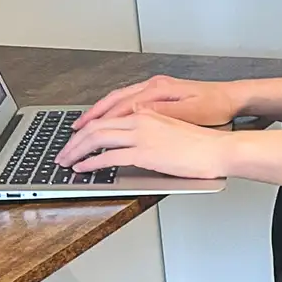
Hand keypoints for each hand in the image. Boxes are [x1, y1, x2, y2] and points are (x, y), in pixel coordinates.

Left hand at [55, 111, 232, 178]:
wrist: (219, 149)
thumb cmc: (201, 145)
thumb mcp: (170, 130)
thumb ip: (149, 130)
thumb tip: (132, 143)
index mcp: (144, 112)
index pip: (106, 118)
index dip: (85, 130)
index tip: (74, 140)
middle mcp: (139, 119)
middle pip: (95, 127)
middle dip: (73, 142)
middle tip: (62, 154)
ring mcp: (141, 135)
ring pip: (97, 139)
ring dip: (76, 152)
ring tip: (66, 162)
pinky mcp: (145, 153)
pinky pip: (109, 157)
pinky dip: (91, 163)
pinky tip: (83, 169)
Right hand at [73, 75, 243, 128]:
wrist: (231, 98)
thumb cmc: (215, 106)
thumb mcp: (191, 112)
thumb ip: (162, 112)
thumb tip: (136, 111)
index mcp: (157, 91)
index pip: (119, 107)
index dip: (99, 123)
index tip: (83, 137)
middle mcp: (151, 87)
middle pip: (111, 103)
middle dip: (89, 120)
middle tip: (72, 136)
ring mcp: (152, 90)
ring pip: (116, 100)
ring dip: (97, 115)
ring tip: (80, 129)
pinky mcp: (157, 95)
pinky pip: (126, 102)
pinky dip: (111, 112)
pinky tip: (105, 122)